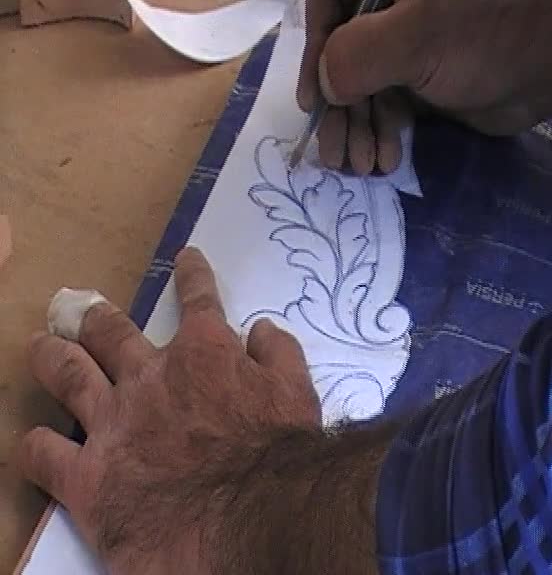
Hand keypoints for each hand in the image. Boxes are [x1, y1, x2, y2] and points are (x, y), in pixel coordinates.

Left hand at [18, 248, 321, 573]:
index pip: (199, 300)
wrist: (245, 514)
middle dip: (97, 316)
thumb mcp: (296, 392)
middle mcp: (151, 376)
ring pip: (69, 377)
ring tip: (40, 346)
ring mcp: (114, 422)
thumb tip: (261, 328)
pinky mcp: (88, 475)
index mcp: (204, 352)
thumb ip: (279, 353)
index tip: (186, 259)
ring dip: (52, 358)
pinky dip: (35, 446)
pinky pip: (46, 456)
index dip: (193, 276)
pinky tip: (32, 441)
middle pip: (113, 333)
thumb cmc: (275, 451)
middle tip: (82, 307)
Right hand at [298, 0, 551, 173]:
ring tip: (361, 167)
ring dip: (358, 130)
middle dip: (338, 111)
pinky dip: (381, 133)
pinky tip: (384, 160)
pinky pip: (386, 105)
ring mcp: (403, 45)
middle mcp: (386, 11)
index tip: (313, 101)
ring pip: (361, 87)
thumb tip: (324, 86)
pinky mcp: (420, 78)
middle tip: (336, 157)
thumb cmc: (490, 36)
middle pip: (340, 57)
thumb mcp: (418, 38)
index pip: (327, 7)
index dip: (314, 53)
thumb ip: (357, 56)